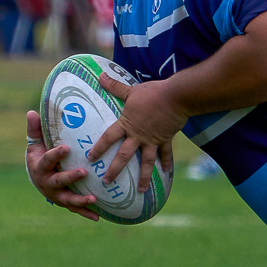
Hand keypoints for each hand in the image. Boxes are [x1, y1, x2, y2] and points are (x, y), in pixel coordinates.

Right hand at [24, 110, 98, 220]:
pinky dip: (86, 213)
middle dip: (70, 178)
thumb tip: (32, 111)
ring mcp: (55, 195)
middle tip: (83, 172)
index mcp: (39, 166)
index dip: (56, 154)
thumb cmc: (40, 154)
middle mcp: (46, 183)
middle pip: (58, 181)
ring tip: (93, 198)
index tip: (67, 148)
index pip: (47, 159)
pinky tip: (98, 216)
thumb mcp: (36, 142)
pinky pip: (75, 209)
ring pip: (67, 199)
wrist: (38, 177)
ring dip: (80, 200)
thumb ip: (36, 129)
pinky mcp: (64, 202)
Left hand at [87, 75, 181, 191]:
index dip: (99, 148)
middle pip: (124, 156)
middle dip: (114, 170)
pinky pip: (166, 154)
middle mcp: (138, 136)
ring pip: (146, 162)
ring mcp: (153, 140)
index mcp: (127, 124)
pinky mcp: (166, 139)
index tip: (91, 158)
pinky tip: (167, 173)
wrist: (175, 97)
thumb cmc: (152, 93)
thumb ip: (115, 86)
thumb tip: (100, 75)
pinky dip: (166, 163)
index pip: (109, 138)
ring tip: (141, 190)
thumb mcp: (131, 90)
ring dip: (143, 177)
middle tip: (107, 182)